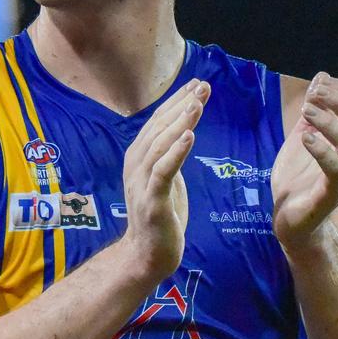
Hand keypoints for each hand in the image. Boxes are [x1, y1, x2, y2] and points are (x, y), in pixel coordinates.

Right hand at [121, 80, 209, 281]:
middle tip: (202, 86)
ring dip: (180, 123)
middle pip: (159, 128)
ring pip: (160, 145)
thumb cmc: (160, 216)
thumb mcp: (165, 178)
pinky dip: (176, 152)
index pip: (157, 123)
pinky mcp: (152, 201)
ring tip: (197, 104)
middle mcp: (135, 165)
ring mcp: (141, 183)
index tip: (196, 84)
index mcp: (138, 158)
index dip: (176, 102)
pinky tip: (189, 136)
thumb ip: (168, 156)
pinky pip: (163, 172)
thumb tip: (183, 131)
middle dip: (181, 105)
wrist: (148, 254)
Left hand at [271, 72, 337, 252]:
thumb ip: (312, 111)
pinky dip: (323, 151)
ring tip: (307, 111)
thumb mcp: (301, 138)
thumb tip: (322, 76)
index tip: (322, 82)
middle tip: (314, 93)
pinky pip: (335, 171)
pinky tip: (306, 139)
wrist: (289, 222)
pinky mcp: (329, 197)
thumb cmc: (297, 181)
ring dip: (330, 122)